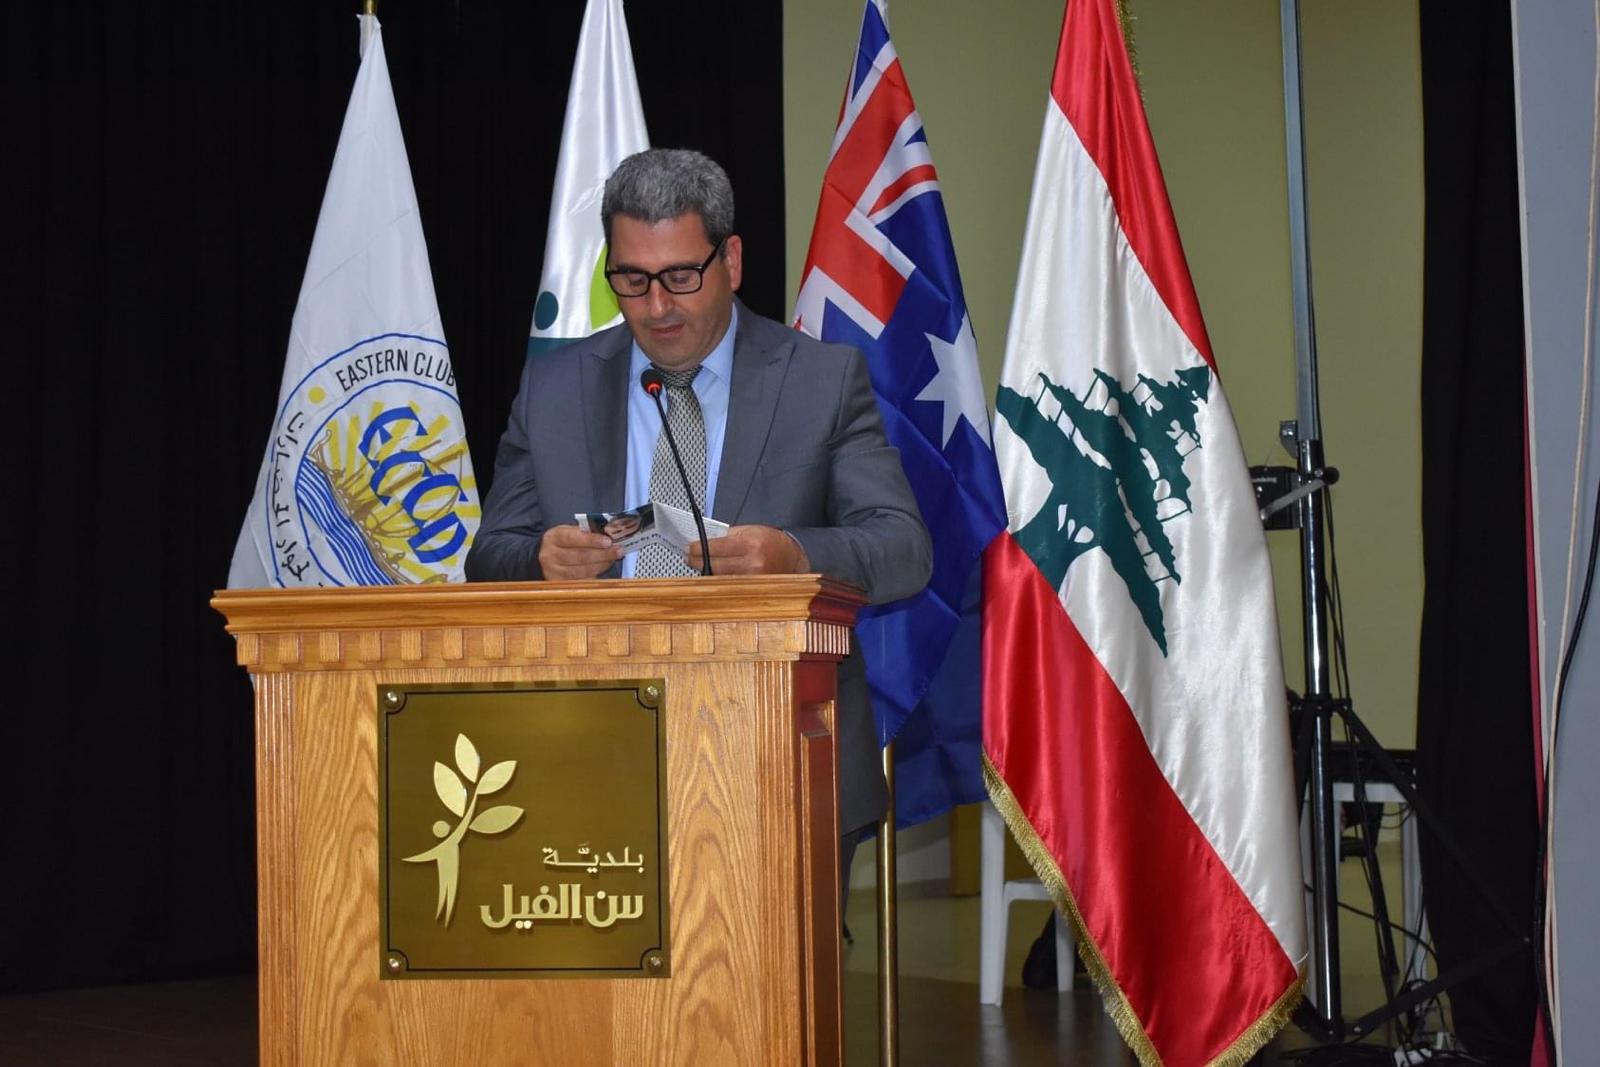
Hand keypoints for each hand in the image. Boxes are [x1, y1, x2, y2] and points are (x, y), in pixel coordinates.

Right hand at [538, 524, 622, 580]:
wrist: (545, 557)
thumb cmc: (563, 543)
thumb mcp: (569, 532)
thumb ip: (586, 532)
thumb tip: (609, 535)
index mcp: (553, 537)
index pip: (573, 538)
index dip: (592, 540)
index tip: (608, 541)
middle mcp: (549, 555)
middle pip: (580, 556)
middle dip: (602, 554)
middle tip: (618, 550)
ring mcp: (553, 572)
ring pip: (582, 571)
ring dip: (602, 565)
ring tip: (613, 559)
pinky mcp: (559, 585)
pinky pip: (582, 582)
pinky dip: (595, 575)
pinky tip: (603, 569)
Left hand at [687, 525, 808, 575]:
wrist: (793, 557)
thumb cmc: (772, 542)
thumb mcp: (751, 530)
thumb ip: (728, 535)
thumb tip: (704, 540)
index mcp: (750, 544)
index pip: (716, 548)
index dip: (698, 548)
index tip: (688, 548)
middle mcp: (752, 563)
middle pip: (715, 566)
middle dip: (698, 561)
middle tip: (688, 558)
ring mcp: (753, 580)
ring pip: (720, 578)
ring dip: (707, 571)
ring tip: (700, 564)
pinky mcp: (754, 590)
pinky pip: (730, 586)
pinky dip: (719, 580)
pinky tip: (713, 575)